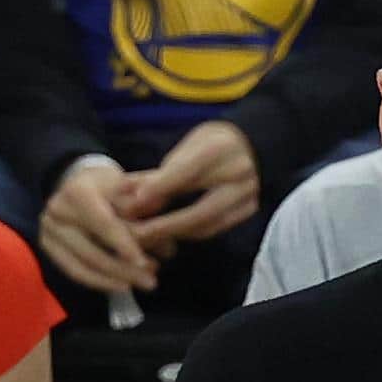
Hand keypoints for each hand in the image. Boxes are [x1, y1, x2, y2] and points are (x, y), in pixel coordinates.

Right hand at [39, 159, 157, 293]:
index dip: (124, 245)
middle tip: (152, 281)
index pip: (103, 223)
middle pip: (92, 249)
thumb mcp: (133, 186)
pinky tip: (121, 286)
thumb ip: (147, 204)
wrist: (83, 182)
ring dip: (114, 280)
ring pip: (83, 264)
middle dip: (124, 269)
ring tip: (143, 284)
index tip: (144, 264)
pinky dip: (99, 282)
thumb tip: (164, 228)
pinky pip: (74, 271)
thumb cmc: (114, 186)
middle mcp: (56, 210)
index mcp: (77, 191)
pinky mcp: (48, 245)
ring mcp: (48, 229)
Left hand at [121, 120, 260, 258]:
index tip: (135, 200)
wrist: (254, 145)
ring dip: (174, 234)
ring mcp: (247, 195)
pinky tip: (168, 235)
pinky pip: (215, 228)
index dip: (160, 187)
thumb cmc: (211, 144)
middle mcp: (239, 174)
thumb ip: (159, 173)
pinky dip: (189, 233)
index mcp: (220, 148)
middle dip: (165, 226)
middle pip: (200, 210)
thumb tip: (127, 195)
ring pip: (207, 225)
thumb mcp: (186, 148)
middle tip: (135, 235)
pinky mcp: (249, 210)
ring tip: (146, 238)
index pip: (186, 171)